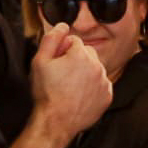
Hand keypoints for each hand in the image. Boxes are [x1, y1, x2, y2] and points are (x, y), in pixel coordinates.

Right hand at [30, 23, 111, 139]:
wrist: (56, 122)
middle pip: (87, 53)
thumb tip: (62, 25)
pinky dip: (93, 87)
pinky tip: (79, 95)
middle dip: (76, 59)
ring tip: (70, 87)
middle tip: (62, 74)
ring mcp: (104, 82)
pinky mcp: (107, 96)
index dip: (62, 51)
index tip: (56, 63)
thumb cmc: (47, 93)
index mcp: (81, 54)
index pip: (74, 41)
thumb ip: (52, 39)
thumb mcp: (40, 61)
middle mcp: (97, 66)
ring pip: (95, 68)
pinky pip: (101, 84)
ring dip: (85, 73)